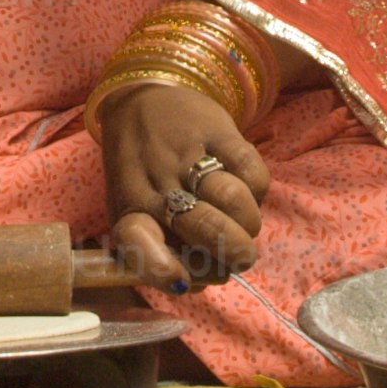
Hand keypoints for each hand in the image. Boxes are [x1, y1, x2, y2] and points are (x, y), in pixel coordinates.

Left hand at [99, 80, 264, 287]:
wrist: (143, 100)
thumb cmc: (140, 172)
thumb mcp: (133, 210)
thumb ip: (159, 250)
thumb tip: (193, 287)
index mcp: (130, 210)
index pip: (137, 243)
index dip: (160, 268)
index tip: (182, 282)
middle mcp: (155, 183)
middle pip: (206, 228)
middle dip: (234, 253)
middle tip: (240, 257)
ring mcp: (186, 155)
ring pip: (234, 200)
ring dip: (248, 223)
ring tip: (244, 225)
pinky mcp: (217, 132)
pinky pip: (252, 172)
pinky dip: (257, 190)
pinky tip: (245, 189)